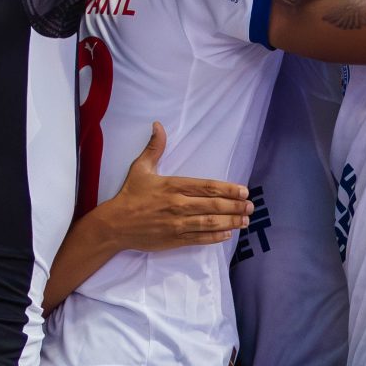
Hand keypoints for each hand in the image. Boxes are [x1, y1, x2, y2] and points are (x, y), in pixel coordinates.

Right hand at [96, 124, 250, 251]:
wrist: (114, 224)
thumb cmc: (129, 195)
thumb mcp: (140, 168)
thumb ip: (154, 147)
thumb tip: (158, 125)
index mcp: (173, 186)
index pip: (207, 187)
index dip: (229, 190)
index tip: (244, 191)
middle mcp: (178, 205)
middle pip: (214, 205)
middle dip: (236, 207)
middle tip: (251, 207)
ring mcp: (177, 224)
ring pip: (210, 223)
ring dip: (231, 222)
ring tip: (245, 221)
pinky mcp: (174, 239)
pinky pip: (199, 238)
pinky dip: (215, 237)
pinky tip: (228, 234)